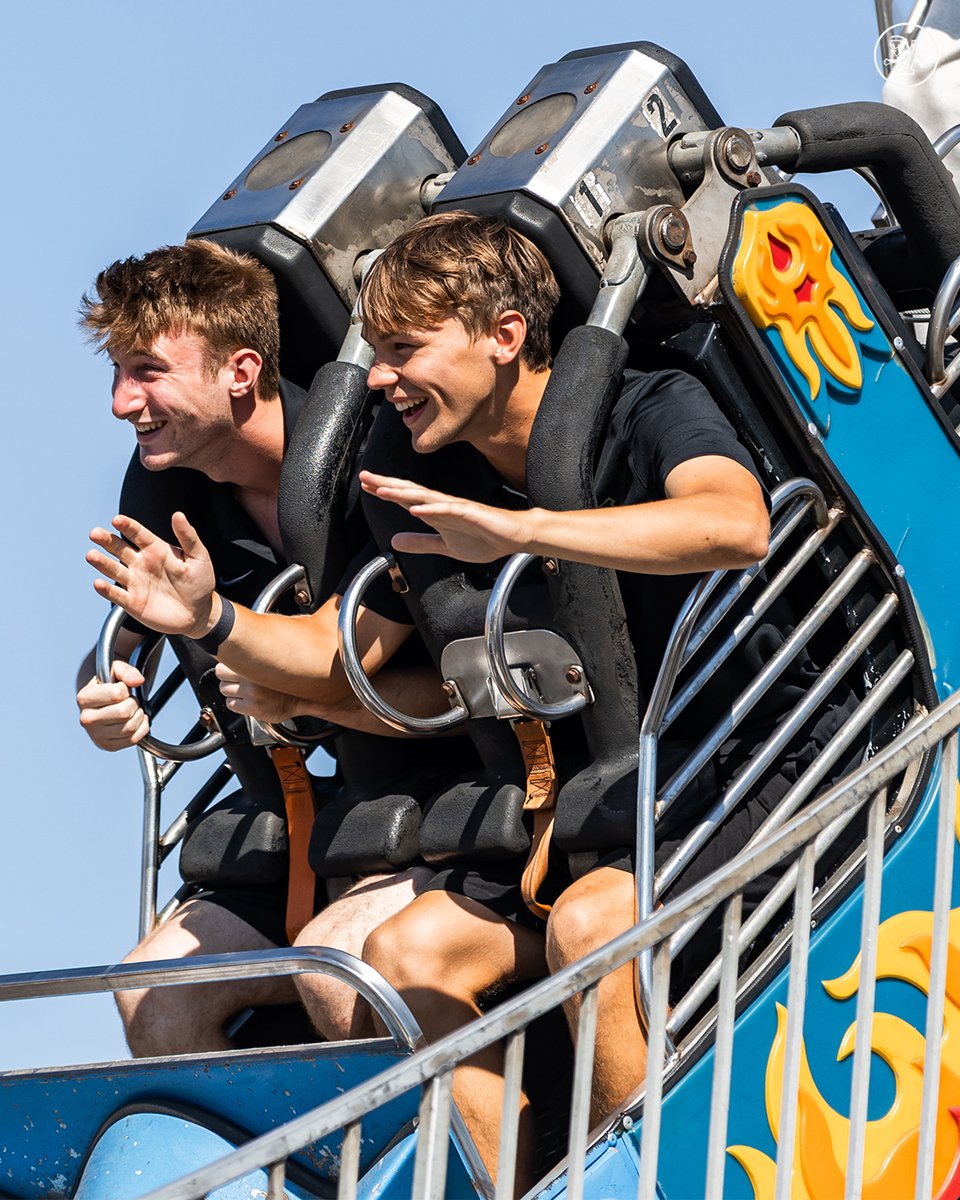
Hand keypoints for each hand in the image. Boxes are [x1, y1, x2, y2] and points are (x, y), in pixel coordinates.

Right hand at [77, 659, 149, 750]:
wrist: (99, 700)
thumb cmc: (107, 683)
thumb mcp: (115, 669)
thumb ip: (127, 671)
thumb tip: (137, 680)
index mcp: (84, 698)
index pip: (117, 694)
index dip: (125, 689)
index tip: (120, 688)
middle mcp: (86, 719)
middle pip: (124, 712)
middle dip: (133, 702)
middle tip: (128, 699)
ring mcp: (96, 735)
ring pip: (131, 727)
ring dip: (138, 715)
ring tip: (130, 709)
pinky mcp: (107, 746)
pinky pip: (134, 740)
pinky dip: (141, 728)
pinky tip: (133, 719)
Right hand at [87, 512, 217, 637]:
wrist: (199, 613)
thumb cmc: (199, 582)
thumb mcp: (199, 557)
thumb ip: (188, 536)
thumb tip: (178, 515)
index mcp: (155, 549)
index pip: (137, 533)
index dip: (127, 526)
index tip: (117, 520)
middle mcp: (141, 563)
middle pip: (119, 548)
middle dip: (106, 540)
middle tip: (95, 533)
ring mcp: (135, 582)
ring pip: (114, 569)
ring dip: (102, 562)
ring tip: (91, 555)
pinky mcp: (132, 602)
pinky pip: (116, 594)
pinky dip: (106, 590)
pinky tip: (98, 583)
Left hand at [215, 663, 301, 723]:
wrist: (301, 699)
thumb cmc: (286, 681)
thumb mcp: (271, 662)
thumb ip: (254, 657)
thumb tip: (234, 650)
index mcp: (255, 662)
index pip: (225, 660)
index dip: (228, 664)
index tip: (231, 666)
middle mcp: (251, 677)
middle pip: (221, 674)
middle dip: (227, 677)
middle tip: (237, 680)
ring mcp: (251, 693)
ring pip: (224, 690)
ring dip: (232, 691)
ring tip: (245, 691)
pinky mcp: (252, 708)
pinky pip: (231, 704)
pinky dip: (236, 704)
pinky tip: (247, 701)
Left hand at [360, 471, 532, 562]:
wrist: (513, 537)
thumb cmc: (482, 538)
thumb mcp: (444, 546)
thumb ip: (420, 543)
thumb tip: (394, 541)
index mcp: (436, 512)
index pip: (406, 498)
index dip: (386, 491)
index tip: (366, 484)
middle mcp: (443, 505)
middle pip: (410, 492)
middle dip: (387, 484)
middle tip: (365, 477)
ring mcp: (457, 508)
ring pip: (426, 498)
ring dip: (404, 493)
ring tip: (384, 490)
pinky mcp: (471, 514)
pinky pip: (449, 511)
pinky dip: (433, 509)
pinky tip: (417, 509)